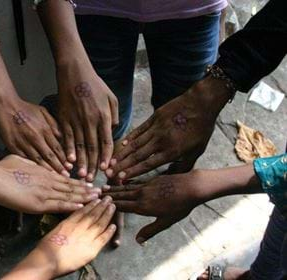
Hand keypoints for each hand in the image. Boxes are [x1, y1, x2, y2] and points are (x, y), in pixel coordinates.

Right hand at [0, 98, 72, 175]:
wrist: (6, 106)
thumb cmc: (25, 108)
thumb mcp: (43, 112)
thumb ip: (54, 124)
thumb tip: (62, 137)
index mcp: (44, 129)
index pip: (57, 147)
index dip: (64, 158)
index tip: (70, 166)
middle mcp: (36, 137)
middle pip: (49, 156)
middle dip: (58, 167)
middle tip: (65, 176)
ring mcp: (24, 143)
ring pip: (38, 160)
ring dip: (47, 169)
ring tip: (54, 177)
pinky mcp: (13, 146)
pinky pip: (24, 159)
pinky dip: (31, 167)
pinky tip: (36, 174)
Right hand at [0, 155, 101, 213]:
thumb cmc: (3, 167)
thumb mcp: (21, 159)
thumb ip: (33, 164)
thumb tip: (35, 165)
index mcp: (44, 172)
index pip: (66, 178)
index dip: (78, 182)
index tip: (89, 183)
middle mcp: (48, 181)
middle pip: (71, 186)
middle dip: (86, 190)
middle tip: (100, 192)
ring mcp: (45, 192)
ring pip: (69, 195)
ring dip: (84, 198)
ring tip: (97, 199)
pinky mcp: (39, 203)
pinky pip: (59, 205)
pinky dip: (71, 206)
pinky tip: (82, 207)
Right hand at [4, 197, 116, 278]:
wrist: (47, 261)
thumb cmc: (45, 248)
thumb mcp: (55, 231)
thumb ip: (65, 226)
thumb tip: (71, 223)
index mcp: (69, 222)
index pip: (82, 211)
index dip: (91, 204)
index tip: (97, 198)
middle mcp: (79, 227)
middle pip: (93, 214)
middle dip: (102, 205)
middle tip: (109, 198)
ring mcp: (86, 237)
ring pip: (100, 223)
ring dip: (107, 214)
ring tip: (113, 206)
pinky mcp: (92, 249)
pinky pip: (103, 238)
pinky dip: (109, 231)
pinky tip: (114, 225)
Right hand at [57, 62, 118, 180]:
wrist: (74, 73)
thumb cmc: (94, 84)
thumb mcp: (111, 97)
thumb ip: (114, 115)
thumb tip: (113, 130)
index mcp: (103, 116)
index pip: (106, 141)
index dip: (106, 157)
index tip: (106, 169)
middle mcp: (90, 121)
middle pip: (93, 148)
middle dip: (93, 165)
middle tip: (92, 180)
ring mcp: (76, 121)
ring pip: (80, 146)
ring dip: (81, 162)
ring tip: (81, 176)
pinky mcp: (64, 119)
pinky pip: (66, 138)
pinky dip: (68, 150)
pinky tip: (69, 161)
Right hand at [104, 171, 204, 243]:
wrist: (191, 186)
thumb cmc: (180, 206)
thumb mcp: (166, 222)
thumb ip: (150, 230)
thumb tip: (138, 241)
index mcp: (143, 206)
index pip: (122, 206)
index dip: (110, 205)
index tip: (98, 204)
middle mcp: (141, 194)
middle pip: (121, 195)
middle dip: (109, 195)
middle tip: (96, 193)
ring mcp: (146, 185)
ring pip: (127, 187)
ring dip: (115, 187)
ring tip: (105, 186)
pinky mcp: (152, 179)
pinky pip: (135, 180)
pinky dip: (126, 181)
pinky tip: (122, 180)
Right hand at [107, 77, 230, 179]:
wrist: (201, 103)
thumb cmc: (201, 129)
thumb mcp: (197, 151)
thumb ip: (184, 165)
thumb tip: (173, 177)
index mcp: (171, 151)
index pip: (148, 164)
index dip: (133, 172)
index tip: (121, 178)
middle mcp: (160, 141)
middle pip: (137, 156)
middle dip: (121, 165)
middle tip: (108, 172)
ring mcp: (155, 129)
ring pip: (135, 144)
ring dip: (121, 154)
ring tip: (110, 161)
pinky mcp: (154, 118)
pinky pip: (138, 130)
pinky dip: (129, 138)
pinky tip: (121, 145)